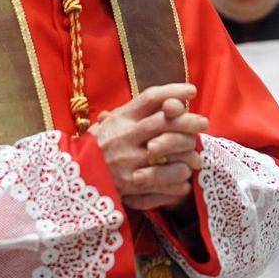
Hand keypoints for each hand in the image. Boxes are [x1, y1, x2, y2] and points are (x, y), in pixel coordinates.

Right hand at [88, 83, 207, 210]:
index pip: (151, 98)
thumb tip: (171, 100)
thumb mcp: (112, 122)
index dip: (174, 91)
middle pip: (164, 123)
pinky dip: (177, 182)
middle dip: (189, 121)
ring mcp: (128, 162)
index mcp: (121, 118)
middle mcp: (125, 137)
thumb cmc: (98, 145)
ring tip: (195, 157)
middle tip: (204, 123)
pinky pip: (163, 183)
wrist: (74, 175)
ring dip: (186, 155)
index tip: (191, 91)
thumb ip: (137, 112)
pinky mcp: (129, 186)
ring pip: (168, 155)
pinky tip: (184, 180)